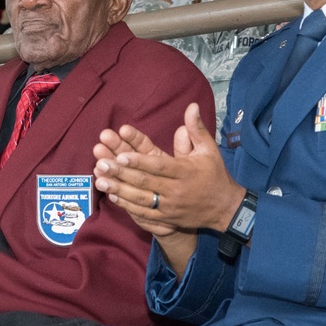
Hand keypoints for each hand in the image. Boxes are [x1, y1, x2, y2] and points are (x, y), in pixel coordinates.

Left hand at [95, 104, 244, 233]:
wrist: (225, 208)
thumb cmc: (214, 174)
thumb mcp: (209, 149)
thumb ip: (197, 128)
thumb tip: (191, 105)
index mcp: (185, 172)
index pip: (159, 166)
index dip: (139, 161)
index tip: (120, 155)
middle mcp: (176, 190)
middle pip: (145, 182)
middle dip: (121, 172)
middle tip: (101, 162)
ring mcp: (170, 207)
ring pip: (141, 199)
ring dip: (119, 189)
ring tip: (100, 180)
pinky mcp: (166, 219)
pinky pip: (144, 213)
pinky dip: (127, 205)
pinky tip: (112, 196)